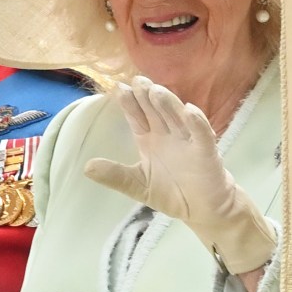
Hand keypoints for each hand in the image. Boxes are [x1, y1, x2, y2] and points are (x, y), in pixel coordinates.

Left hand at [84, 76, 275, 274]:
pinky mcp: (206, 151)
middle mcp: (167, 133)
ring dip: (168, 103)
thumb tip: (86, 167)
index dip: (129, 102)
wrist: (203, 210)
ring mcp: (187, 139)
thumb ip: (115, 175)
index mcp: (149, 137)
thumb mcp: (137, 185)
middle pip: (155, 110)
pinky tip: (190, 110)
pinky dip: (197, 122)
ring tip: (156, 90)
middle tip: (137, 81)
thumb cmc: (171, 192)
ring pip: (176, 116)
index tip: (118, 87)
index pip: (136, 115)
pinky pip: (202, 134)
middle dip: (146, 95)